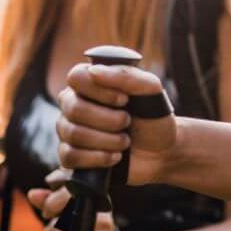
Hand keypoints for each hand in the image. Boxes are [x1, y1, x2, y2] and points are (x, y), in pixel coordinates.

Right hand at [56, 61, 174, 183]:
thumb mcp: (150, 90)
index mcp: (90, 82)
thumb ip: (126, 76)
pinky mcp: (71, 156)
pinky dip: (97, 158)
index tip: (124, 100)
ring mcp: (69, 130)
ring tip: (125, 141)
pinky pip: (69, 157)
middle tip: (127, 122)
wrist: (161, 151)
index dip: (100, 91)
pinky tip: (115, 157)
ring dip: (107, 140)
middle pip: (74, 109)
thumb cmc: (153, 116)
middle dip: (108, 120)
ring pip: (72, 134)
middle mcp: (73, 103)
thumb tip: (93, 72)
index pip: (76, 77)